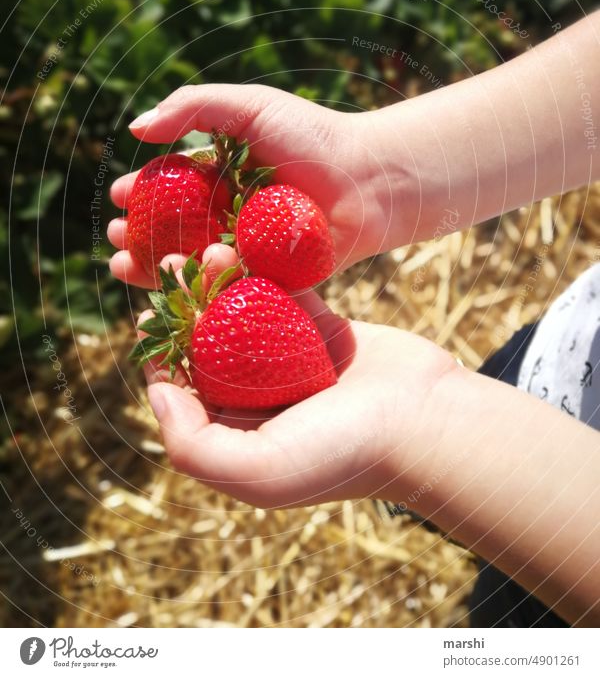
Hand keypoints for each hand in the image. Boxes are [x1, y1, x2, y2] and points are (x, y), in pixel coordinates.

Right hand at [109, 83, 395, 287]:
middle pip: (175, 230)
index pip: (172, 189)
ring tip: (124, 266)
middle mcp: (234, 214)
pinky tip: (171, 283)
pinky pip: (227, 286)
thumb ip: (193, 108)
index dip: (142, 193)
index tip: (116, 197)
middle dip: (139, 236)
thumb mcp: (250, 107)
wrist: (369, 178)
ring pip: (193, 263)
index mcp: (226, 176)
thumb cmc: (313, 137)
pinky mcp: (271, 279)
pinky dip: (196, 287)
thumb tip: (137, 127)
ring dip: (154, 268)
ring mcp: (251, 249)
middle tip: (116, 238)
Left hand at [137, 265, 457, 508]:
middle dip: (189, 309)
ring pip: (246, 315)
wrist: (427, 422)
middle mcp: (265, 398)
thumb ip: (192, 443)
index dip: (163, 355)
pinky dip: (266, 271)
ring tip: (208, 250)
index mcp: (243, 434)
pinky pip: (287, 294)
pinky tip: (245, 247)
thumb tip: (156, 393)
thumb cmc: (341, 453)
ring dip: (223, 283)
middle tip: (171, 271)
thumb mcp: (255, 472)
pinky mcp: (324, 329)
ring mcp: (295, 361)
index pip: (187, 392)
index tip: (147, 317)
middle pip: (213, 347)